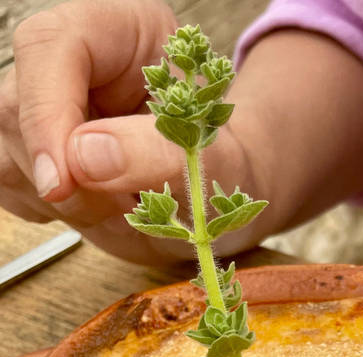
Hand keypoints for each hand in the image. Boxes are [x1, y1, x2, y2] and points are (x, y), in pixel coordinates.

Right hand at [0, 0, 255, 262]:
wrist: (230, 193)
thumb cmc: (232, 168)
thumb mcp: (218, 162)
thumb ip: (158, 154)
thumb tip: (82, 158)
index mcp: (123, 29)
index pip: (52, 48)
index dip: (47, 114)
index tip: (63, 183)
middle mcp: (75, 60)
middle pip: (14, 106)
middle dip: (64, 175)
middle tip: (123, 208)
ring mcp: (47, 104)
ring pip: (5, 151)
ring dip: (62, 201)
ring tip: (127, 208)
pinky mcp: (35, 148)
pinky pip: (13, 184)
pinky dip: (55, 213)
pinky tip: (103, 210)